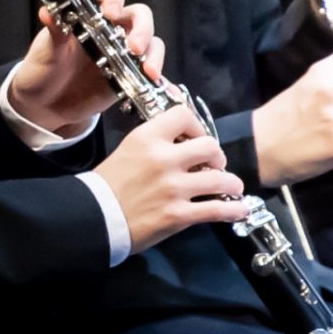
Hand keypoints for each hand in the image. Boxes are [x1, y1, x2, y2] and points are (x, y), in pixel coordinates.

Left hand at [10, 0, 163, 133]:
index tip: (110, 12)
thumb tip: (47, 11)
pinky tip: (166, 90)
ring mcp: (124, 52)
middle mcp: (112, 28)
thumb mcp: (46, 50)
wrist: (43, 104)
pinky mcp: (130, 76)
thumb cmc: (43, 68)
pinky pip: (151, 76)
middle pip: (139, 16)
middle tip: (135, 47)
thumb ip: (54, 31)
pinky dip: (162, 81)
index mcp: (90, 13)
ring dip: (154, 54)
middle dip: (142, 29)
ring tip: (149, 72)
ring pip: (151, 42)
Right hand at [93, 107, 252, 253]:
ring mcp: (173, 188)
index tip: (198, 138)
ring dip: (232, 183)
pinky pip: (216, 210)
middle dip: (218, 157)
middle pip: (210, 146)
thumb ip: (156, 142)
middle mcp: (164, 159)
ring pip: (220, 179)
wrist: (94, 218)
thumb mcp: (129, 149)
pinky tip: (238, 209)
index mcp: (148, 138)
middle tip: (215, 166)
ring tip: (232, 187)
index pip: (184, 115)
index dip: (197, 126)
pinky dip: (233, 210)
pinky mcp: (178, 215)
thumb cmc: (109, 184)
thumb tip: (184, 141)